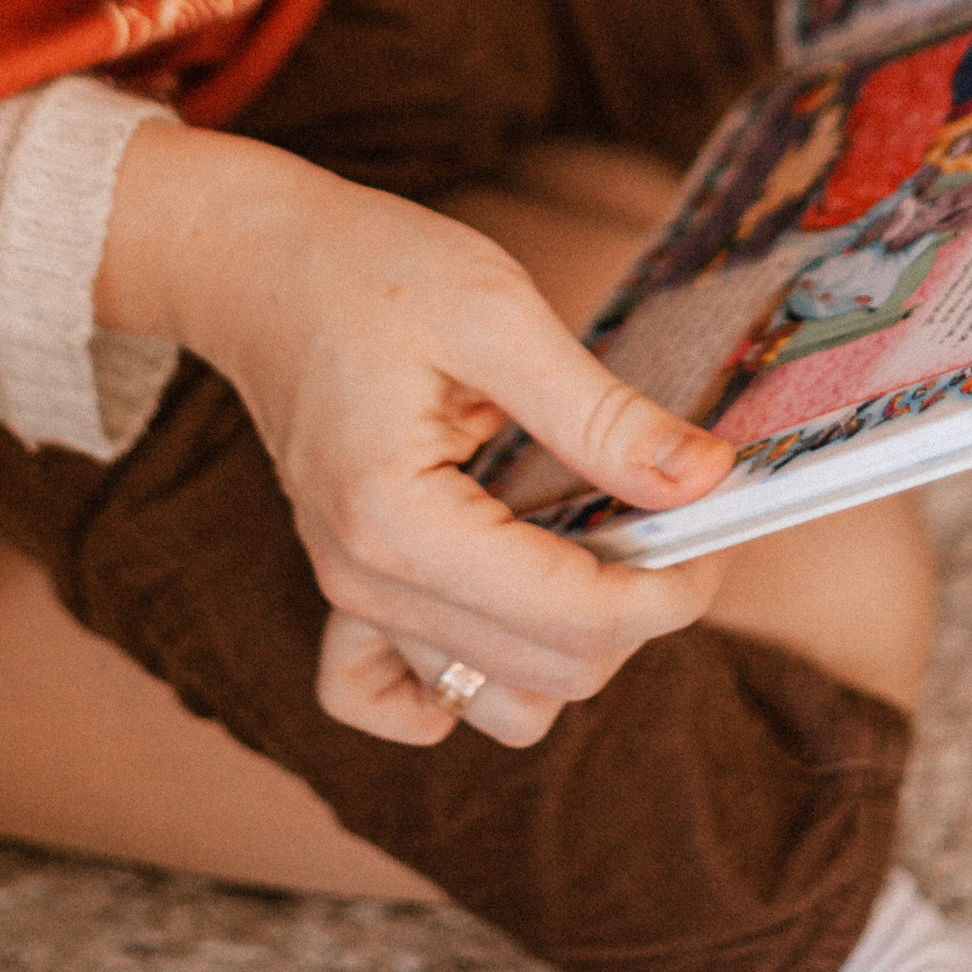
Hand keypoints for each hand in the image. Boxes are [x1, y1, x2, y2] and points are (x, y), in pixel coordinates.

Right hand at [98, 123, 736, 745]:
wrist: (257, 266)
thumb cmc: (367, 269)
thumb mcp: (496, 312)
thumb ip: (601, 413)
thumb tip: (705, 481)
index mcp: (398, 520)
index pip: (576, 620)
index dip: (673, 586)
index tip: (715, 520)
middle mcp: (365, 583)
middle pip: (554, 674)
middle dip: (640, 609)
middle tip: (671, 513)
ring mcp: (350, 600)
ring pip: (502, 705)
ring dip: (573, 648)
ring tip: (593, 544)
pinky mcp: (349, 597)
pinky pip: (404, 705)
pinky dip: (466, 687)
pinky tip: (507, 612)